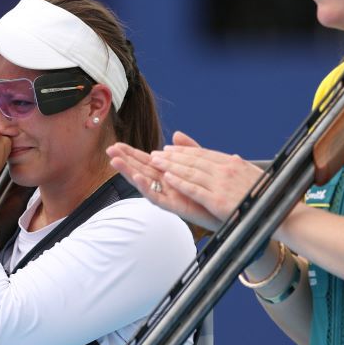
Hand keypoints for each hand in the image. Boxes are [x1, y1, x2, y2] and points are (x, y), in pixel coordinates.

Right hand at [107, 133, 222, 230]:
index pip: (147, 161)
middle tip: (110, 150)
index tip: (118, 144)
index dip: (133, 153)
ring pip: (145, 183)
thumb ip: (189, 150)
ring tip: (115, 161)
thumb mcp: (203, 163)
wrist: (233, 209)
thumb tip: (176, 134)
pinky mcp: (176, 206)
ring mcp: (170, 196)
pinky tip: (138, 178)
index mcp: (171, 174)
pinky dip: (147, 188)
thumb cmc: (216, 190)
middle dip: (125, 161)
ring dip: (129, 173)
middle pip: (141, 170)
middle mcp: (167, 185)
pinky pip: (158, 198)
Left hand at [152, 131, 262, 222]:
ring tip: (155, 161)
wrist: (282, 214)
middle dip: (172, 156)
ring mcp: (221, 185)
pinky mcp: (218, 201)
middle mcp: (226, 170)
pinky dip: (179, 182)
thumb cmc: (270, 196)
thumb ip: (240, 166)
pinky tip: (167, 178)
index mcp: (234, 163)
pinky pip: (194, 189)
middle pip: (193, 160)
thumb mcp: (254, 174)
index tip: (171, 148)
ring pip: (190, 172)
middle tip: (156, 153)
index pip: (204, 154)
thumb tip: (234, 157)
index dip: (185, 150)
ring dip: (170, 165)